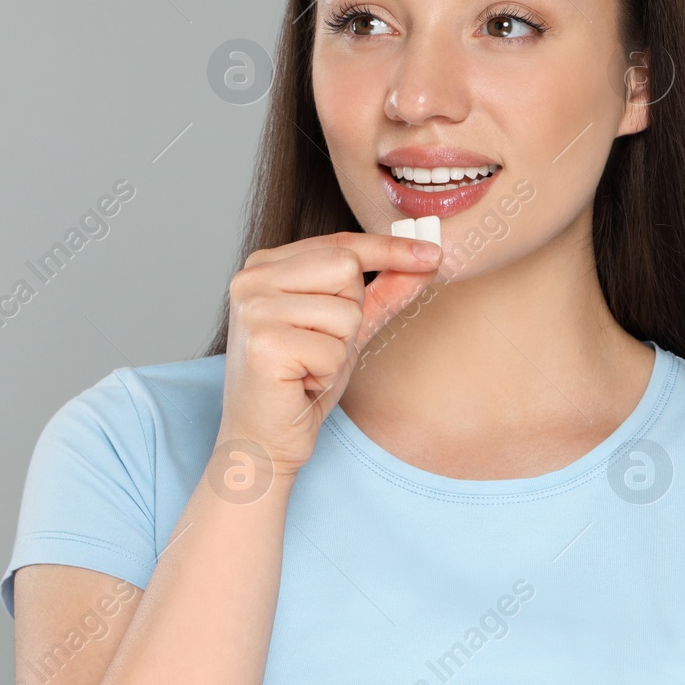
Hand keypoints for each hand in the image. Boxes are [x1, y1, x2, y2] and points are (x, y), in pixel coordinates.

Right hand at [214, 231, 442, 477]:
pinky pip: (333, 350)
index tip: (433, 253)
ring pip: (344, 312)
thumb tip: (427, 260)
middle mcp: (251, 280)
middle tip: (318, 346)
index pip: (340, 245)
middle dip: (350, 314)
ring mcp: (253, 310)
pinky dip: (328, 374)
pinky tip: (300, 383)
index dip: (388, 249)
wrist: (261, 439)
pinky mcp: (263, 344)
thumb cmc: (298, 383)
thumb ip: (381, 292)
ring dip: (339, 350)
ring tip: (308, 367)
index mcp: (265, 266)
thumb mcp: (345, 330)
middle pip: (345, 268)